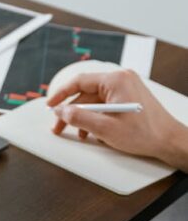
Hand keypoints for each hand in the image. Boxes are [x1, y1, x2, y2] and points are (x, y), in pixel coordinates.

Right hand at [47, 69, 187, 168]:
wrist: (169, 141)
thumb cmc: (144, 134)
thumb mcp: (105, 128)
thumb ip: (78, 117)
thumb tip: (61, 111)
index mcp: (116, 80)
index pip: (80, 81)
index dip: (61, 94)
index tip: (51, 105)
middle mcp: (121, 79)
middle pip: (86, 93)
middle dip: (72, 111)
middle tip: (59, 126)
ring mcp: (127, 88)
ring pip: (95, 100)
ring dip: (84, 116)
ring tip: (78, 133)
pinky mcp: (129, 98)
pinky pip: (106, 104)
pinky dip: (97, 116)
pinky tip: (93, 131)